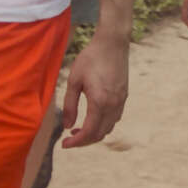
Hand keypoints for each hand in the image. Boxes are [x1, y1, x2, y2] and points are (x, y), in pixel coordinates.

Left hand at [58, 33, 128, 147]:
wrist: (112, 43)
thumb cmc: (90, 58)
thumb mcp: (74, 81)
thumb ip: (69, 105)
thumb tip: (67, 126)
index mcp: (100, 102)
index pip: (88, 132)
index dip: (76, 142)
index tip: (64, 144)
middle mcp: (113, 105)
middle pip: (99, 134)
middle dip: (84, 141)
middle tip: (69, 139)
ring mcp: (121, 101)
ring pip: (108, 128)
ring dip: (94, 133)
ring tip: (78, 129)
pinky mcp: (124, 96)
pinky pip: (114, 119)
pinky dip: (103, 125)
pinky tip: (92, 118)